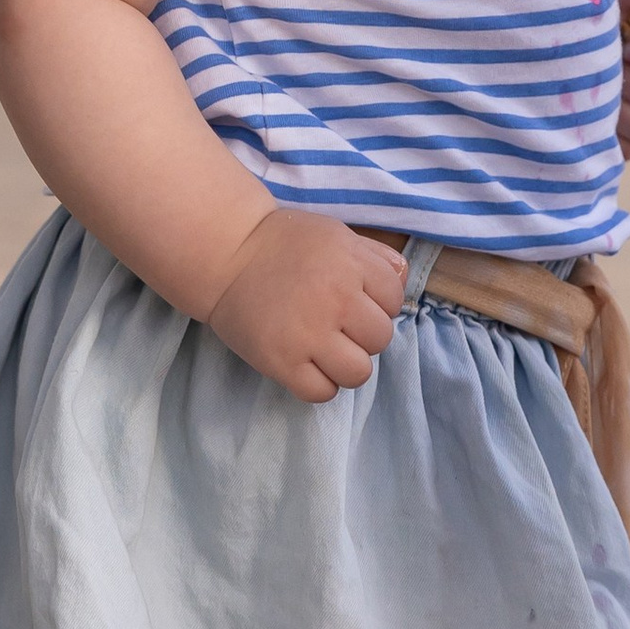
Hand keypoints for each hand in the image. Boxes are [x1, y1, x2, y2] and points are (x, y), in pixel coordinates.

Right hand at [204, 208, 405, 403]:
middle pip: (380, 339)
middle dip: (362, 334)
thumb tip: (403, 284)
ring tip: (324, 349)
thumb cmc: (285, 244)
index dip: (378, 302)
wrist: (227, 254)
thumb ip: (375, 257)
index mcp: (352, 266)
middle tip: (336, 325)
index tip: (353, 299)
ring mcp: (308, 334)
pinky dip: (319, 384)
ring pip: (358, 373)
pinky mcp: (281, 362)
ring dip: (346, 365)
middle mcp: (335, 300)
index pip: (394, 300)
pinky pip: (322, 392)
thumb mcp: (337, 235)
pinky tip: (306, 365)